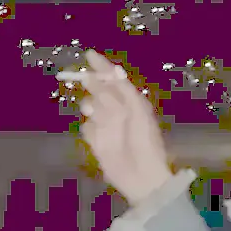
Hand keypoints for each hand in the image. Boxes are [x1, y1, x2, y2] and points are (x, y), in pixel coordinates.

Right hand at [73, 50, 172, 203]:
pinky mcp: (96, 142)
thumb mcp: (139, 111)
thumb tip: (112, 71)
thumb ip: (125, 91)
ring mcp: (106, 126)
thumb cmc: (146, 141)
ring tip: (103, 117)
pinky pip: (87, 128)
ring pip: (91, 107)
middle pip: (100, 91)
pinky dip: (91, 129)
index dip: (102, 67)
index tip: (89, 55)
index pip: (114, 80)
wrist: (143, 175)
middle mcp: (118, 111)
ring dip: (93, 107)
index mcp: (131, 102)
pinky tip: (100, 136)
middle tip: (85, 79)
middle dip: (94, 84)